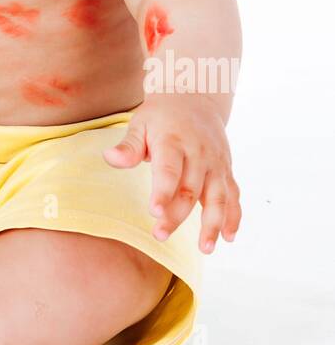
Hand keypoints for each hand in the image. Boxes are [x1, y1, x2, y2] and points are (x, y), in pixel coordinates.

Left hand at [102, 92, 241, 254]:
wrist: (195, 96)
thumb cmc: (160, 116)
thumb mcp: (140, 123)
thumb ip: (128, 145)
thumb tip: (109, 158)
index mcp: (173, 141)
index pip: (169, 170)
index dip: (163, 192)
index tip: (154, 212)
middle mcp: (198, 153)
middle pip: (190, 189)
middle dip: (177, 215)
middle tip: (159, 235)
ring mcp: (215, 163)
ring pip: (217, 196)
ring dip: (213, 223)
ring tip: (205, 248)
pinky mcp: (225, 170)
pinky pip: (233, 195)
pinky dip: (234, 216)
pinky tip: (228, 237)